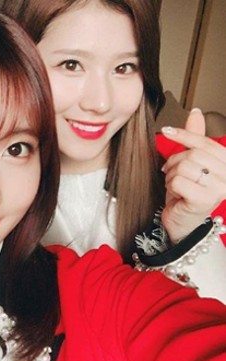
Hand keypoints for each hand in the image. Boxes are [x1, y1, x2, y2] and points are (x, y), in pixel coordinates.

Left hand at [160, 108, 225, 242]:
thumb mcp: (190, 163)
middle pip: (193, 154)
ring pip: (185, 166)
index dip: (184, 134)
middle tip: (171, 173)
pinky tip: (176, 195)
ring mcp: (220, 188)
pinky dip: (171, 186)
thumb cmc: (187, 192)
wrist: (182, 222)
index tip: (166, 130)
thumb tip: (196, 112)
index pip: (205, 143)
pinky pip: (179, 181)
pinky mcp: (206, 199)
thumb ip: (195, 140)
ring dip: (172, 175)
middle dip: (175, 162)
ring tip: (176, 185)